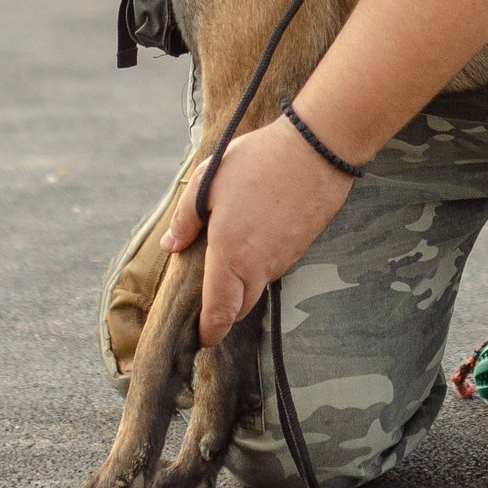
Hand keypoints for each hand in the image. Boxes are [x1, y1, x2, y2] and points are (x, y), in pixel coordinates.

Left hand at [161, 118, 354, 345]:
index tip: (200, 337)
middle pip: (241, 306)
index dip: (208, 331)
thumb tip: (170, 245)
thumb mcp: (208, 181)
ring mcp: (285, 258)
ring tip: (233, 257)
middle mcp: (259, 266)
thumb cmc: (258, 162)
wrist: (316, 150)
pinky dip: (264, 263)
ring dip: (245, 283)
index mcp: (230, 255)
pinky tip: (258, 236)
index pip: (218, 312)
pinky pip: (278, 266)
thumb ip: (185, 218)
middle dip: (225, 311)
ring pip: (260, 285)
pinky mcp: (303, 246)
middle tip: (210, 301)